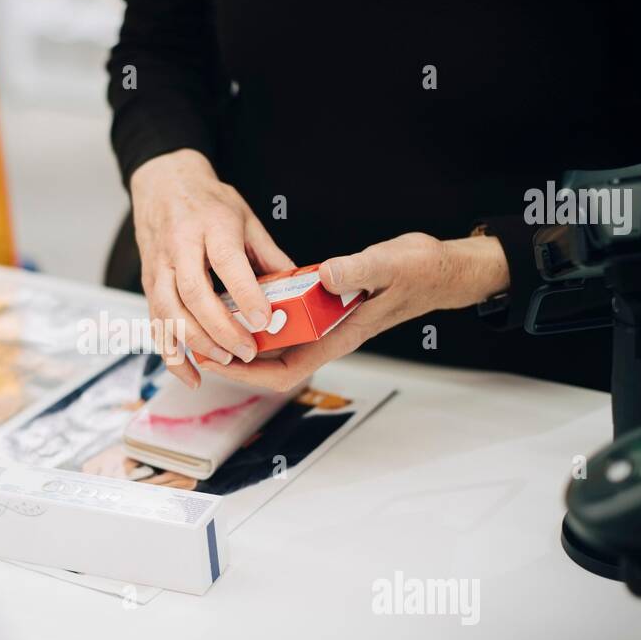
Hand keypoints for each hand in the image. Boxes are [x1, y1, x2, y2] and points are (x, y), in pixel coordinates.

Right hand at [130, 149, 295, 387]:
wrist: (163, 184)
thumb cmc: (209, 202)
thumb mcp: (246, 217)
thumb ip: (269, 254)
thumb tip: (298, 288)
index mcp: (211, 225)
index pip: (226, 263)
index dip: (244, 293)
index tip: (263, 319)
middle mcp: (180, 246)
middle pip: (194, 293)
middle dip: (220, 327)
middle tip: (247, 350)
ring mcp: (159, 267)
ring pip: (169, 311)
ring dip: (196, 342)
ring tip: (225, 361)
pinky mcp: (149, 285)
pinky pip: (156, 324)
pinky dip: (172, 354)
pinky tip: (192, 375)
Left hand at [194, 232, 509, 390]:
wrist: (441, 267)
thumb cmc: (420, 272)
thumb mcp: (388, 265)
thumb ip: (355, 271)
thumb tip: (323, 275)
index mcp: (339, 336)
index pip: (285, 371)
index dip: (248, 374)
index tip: (220, 360)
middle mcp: (327, 335)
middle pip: (269, 362)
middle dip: (233, 357)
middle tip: (199, 338)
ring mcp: (325, 323)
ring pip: (274, 341)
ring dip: (242, 335)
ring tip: (210, 319)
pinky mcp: (325, 306)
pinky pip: (286, 319)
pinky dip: (262, 313)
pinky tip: (241, 295)